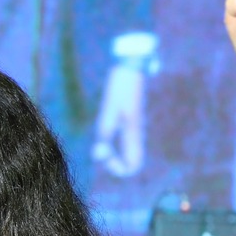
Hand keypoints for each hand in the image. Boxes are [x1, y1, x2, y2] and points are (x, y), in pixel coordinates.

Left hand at [91, 60, 146, 177]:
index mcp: (134, 133)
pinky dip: (113, 145)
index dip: (118, 169)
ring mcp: (134, 129)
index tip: (105, 155)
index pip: (133, 166)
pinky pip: (124, 143)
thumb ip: (105, 133)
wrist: (131, 66)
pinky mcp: (130, 121)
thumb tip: (98, 155)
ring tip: (100, 143)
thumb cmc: (121, 86)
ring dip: (112, 154)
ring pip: (127, 153)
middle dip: (113, 163)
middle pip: (131, 162)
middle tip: (99, 150)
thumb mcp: (109, 109)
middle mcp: (136, 134)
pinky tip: (103, 135)